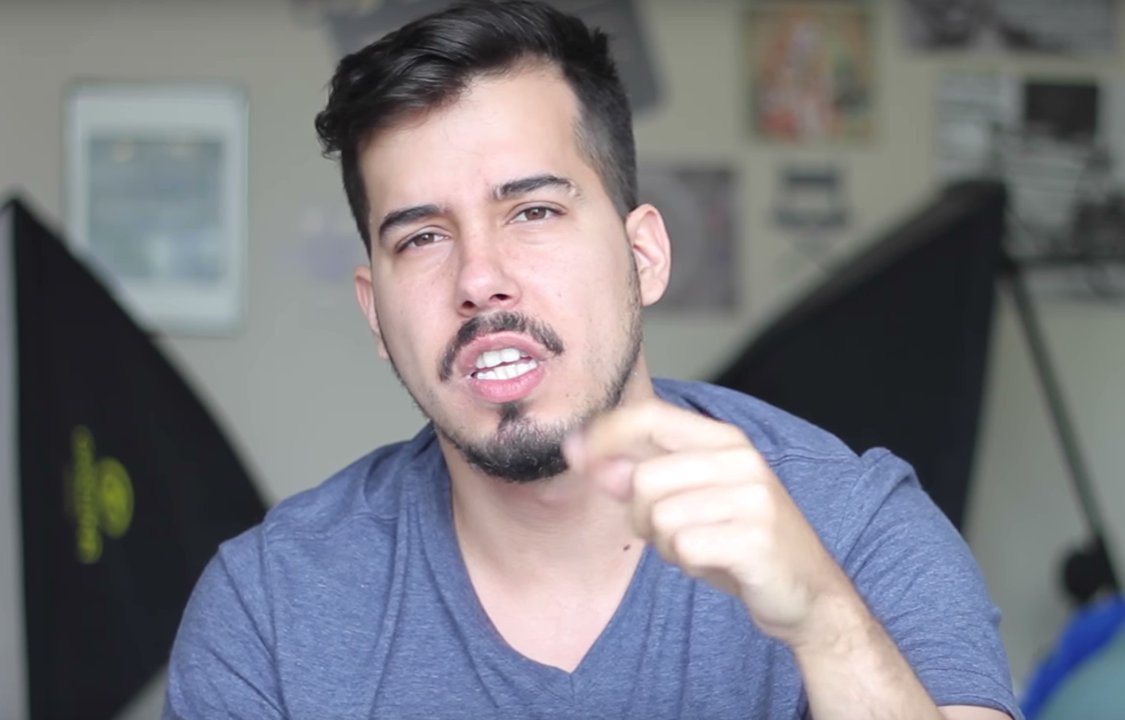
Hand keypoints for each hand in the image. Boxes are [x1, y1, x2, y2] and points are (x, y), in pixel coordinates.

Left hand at [563, 398, 857, 647]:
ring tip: (698, 548)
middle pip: (644, 478)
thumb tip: (587, 456)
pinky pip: (683, 547)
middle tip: (670, 534)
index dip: (605, 432)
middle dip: (639, 516)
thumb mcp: (689, 500)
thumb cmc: (740, 541)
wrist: (808, 593)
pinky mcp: (756, 537)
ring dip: (665, 544)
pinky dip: (686, 563)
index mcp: (723, 440)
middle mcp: (741, 459)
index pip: (651, 416)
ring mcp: (752, 497)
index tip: (574, 453)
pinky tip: (713, 563)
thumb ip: (640, 475)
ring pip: (659, 516)